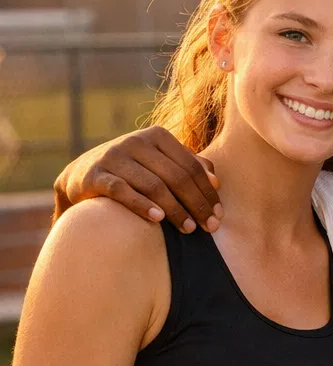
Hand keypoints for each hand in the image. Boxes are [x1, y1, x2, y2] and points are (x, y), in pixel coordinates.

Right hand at [52, 127, 221, 231]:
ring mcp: (114, 157)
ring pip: (154, 185)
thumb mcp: (160, 163)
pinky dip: (142, 205)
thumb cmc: (133, 171)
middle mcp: (136, 141)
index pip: (192, 166)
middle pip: (177, 177)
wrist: (81, 175)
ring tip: (188, 229)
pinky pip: (123, 191)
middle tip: (209, 227)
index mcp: (157, 136)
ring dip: (175, 210)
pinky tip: (157, 219)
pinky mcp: (95, 175)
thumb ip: (188, 167)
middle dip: (197, 204)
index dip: (208, 192)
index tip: (219, 215)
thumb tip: (216, 182)